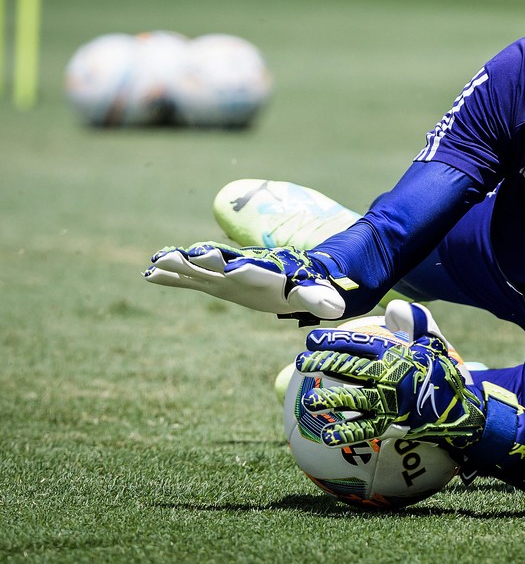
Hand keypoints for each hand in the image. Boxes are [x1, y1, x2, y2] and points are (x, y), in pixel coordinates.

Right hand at [144, 242, 355, 320]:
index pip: (249, 268)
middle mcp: (242, 269)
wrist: (297, 276)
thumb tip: (335, 308)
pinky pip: (191, 280)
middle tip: (176, 255)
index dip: (235, 266)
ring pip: (200, 268)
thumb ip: (319, 299)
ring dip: (179, 265)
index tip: (219, 261)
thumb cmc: (308, 285)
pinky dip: (173, 277)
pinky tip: (149, 274)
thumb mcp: (315, 294)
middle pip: (218, 262)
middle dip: (199, 259)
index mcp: (266, 271)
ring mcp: (226, 275)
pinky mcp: (217, 283)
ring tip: (156, 261)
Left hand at [296, 300, 484, 447]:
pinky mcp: (393, 424)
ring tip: (308, 401)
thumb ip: (414, 320)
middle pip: (350, 368)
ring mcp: (390, 402)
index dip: (333, 340)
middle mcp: (390, 376)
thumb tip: (392, 308)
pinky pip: (366, 430)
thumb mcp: (432, 340)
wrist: (462, 408)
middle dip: (323, 364)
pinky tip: (327, 436)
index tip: (311, 339)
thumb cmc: (441, 371)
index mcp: (396, 354)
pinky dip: (347, 433)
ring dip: (330, 399)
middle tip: (300, 362)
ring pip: (354, 399)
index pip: (359, 343)